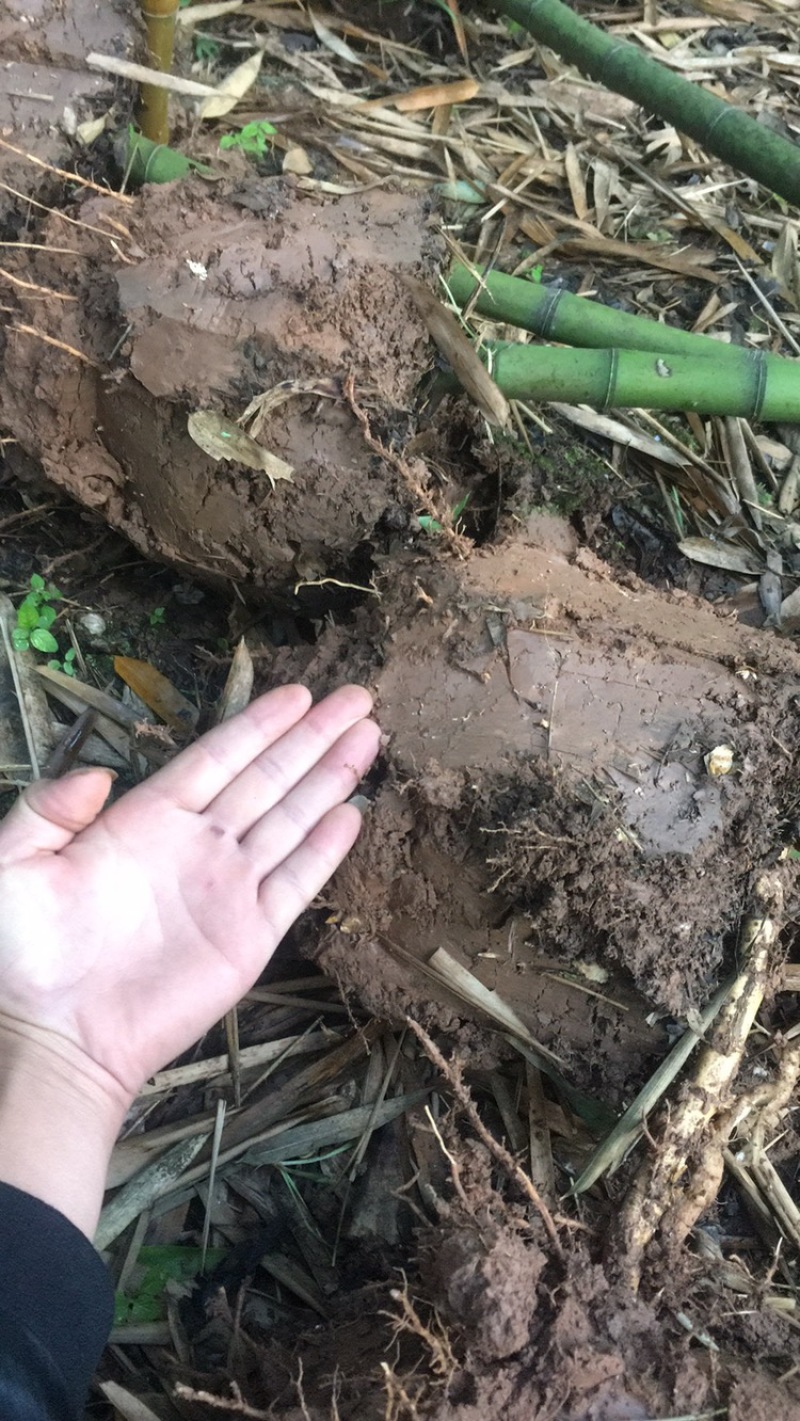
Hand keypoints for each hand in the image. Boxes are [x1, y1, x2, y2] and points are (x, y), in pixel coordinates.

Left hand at [0, 683, 378, 1103]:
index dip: (261, 724)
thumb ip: (46, 810)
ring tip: (368, 736)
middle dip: (313, 737)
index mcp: (146, 820)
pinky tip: (352, 812)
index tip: (300, 692)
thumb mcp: (11, 864)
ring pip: (291, 818)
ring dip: (331, 777)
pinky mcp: (249, 938)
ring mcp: (227, 890)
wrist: (54, 1038)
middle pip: (268, 777)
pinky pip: (296, 882)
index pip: (217, 757)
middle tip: (357, 697)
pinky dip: (325, 849)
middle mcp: (196, 846)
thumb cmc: (20, 954)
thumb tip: (99, 774)